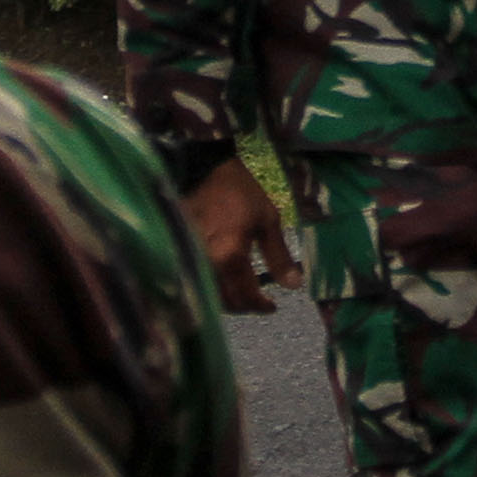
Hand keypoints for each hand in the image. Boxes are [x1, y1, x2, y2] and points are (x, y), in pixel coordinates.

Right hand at [184, 157, 300, 316]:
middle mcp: (208, 264)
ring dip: (228, 301)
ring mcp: (191, 260)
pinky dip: (213, 289)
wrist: (203, 170)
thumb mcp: (268, 220)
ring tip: (242, 294)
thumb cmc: (240, 193)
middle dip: (245, 306)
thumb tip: (294, 285)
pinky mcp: (183, 253)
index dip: (261, 306)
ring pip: (209, 295)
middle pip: (226, 302)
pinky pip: (198, 281)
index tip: (272, 306)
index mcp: (230, 256)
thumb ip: (279, 256)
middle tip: (258, 301)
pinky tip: (223, 283)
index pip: (246, 296)